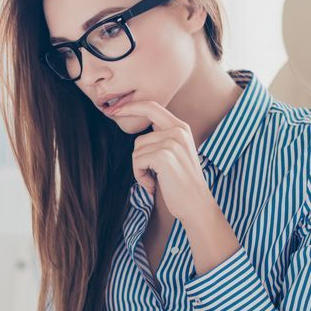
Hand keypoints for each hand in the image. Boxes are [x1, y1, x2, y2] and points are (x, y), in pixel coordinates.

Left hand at [114, 100, 214, 223]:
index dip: (131, 106)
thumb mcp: (177, 153)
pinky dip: (140, 176)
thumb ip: (163, 138)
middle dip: (133, 152)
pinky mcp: (163, 155)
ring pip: (137, 151)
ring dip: (141, 170)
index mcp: (181, 128)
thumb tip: (145, 129)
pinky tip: (153, 185)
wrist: (196, 204)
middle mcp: (178, 131)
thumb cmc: (182, 183)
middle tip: (124, 143)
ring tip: (155, 180)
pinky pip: (137, 161)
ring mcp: (171, 142)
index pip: (151, 106)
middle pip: (140, 137)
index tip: (114, 109)